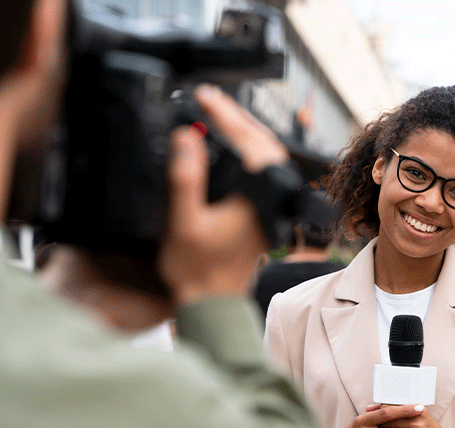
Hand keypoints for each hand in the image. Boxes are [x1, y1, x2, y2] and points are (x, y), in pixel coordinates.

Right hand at [158, 85, 286, 304]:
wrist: (211, 303)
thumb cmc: (198, 270)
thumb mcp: (183, 221)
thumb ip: (185, 177)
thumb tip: (185, 137)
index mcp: (259, 198)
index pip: (247, 141)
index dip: (224, 114)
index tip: (204, 97)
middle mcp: (271, 199)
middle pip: (264, 141)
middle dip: (237, 116)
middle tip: (210, 99)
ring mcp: (270, 205)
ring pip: (265, 154)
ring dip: (243, 132)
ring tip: (217, 115)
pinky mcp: (262, 210)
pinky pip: (260, 170)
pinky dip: (245, 152)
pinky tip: (227, 146)